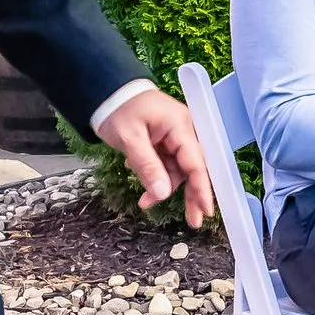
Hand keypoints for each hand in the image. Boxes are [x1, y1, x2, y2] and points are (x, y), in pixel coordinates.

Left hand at [102, 88, 211, 227]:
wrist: (108, 94)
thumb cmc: (119, 108)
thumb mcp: (130, 138)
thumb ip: (147, 166)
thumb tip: (163, 193)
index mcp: (180, 125)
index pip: (196, 161)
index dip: (202, 187)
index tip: (206, 210)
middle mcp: (183, 131)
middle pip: (193, 168)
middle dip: (192, 195)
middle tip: (193, 221)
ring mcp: (176, 137)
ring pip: (178, 170)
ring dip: (165, 188)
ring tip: (145, 202)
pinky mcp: (166, 143)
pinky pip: (167, 166)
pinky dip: (157, 178)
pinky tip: (144, 183)